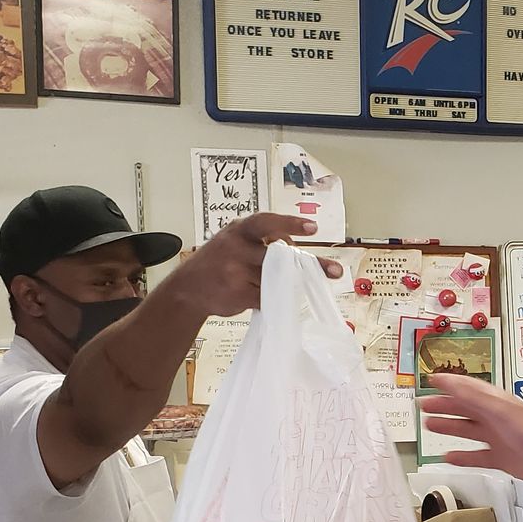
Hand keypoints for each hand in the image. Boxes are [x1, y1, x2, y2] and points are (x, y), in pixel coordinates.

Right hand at [163, 212, 339, 315]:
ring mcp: (235, 271)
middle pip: (280, 256)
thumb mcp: (236, 241)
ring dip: (289, 284)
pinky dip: (274, 299)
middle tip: (335, 271)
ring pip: (276, 278)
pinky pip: (266, 297)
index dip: (290, 224)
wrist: (187, 288)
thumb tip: (299, 252)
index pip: (266, 222)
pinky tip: (271, 298)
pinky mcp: (236, 293)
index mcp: (239, 230)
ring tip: (299, 286)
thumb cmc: (219, 261)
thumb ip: (263, 242)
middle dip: (310, 264)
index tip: (313, 228)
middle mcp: (236, 247)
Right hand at [418, 375, 522, 485]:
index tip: (432, 379)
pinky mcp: (501, 458)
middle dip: (444, 405)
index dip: (449, 383)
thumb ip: (474, 397)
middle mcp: (495, 418)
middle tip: (424, 404)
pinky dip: (462, 457)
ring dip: (449, 427)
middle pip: (464, 408)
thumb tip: (451, 383)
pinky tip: (449, 457)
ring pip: (468, 430)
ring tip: (429, 425)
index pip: (467, 388)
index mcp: (494, 403)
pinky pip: (477, 456)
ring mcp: (498, 438)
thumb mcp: (499, 409)